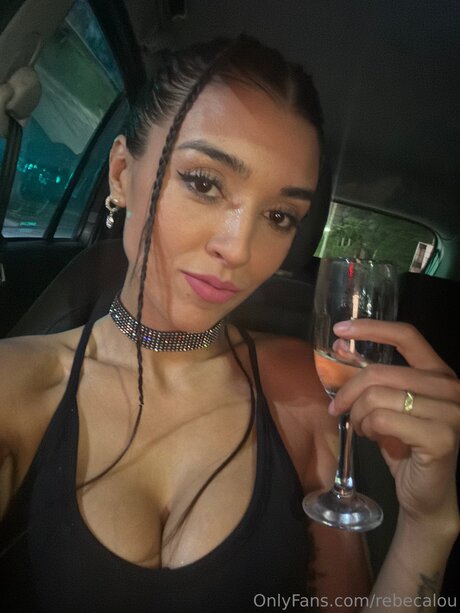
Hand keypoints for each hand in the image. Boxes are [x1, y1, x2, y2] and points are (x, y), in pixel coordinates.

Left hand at [329, 319, 459, 533]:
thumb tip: (340, 343)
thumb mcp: (386, 404)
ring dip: (357, 414)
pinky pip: (383, 420)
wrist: (426, 493)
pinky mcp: (441, 437)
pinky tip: (372, 437)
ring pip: (377, 396)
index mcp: (438, 372)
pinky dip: (368, 428)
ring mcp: (450, 412)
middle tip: (337, 409)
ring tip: (361, 427)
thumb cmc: (405, 445)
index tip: (341, 329)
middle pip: (380, 372)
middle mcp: (450, 387)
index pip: (407, 336)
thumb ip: (370, 376)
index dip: (372, 328)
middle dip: (348, 391)